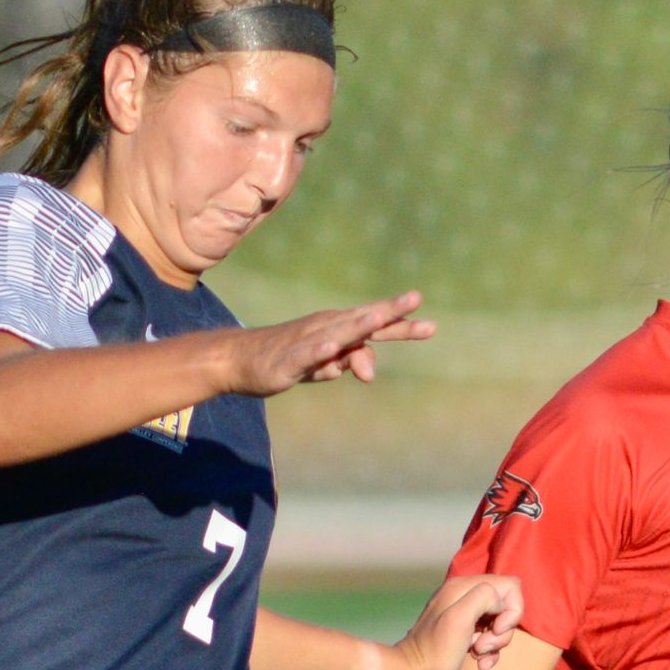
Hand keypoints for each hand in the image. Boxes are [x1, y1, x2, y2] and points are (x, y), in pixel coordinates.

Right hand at [229, 293, 434, 394]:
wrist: (238, 359)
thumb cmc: (288, 358)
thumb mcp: (325, 366)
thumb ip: (350, 362)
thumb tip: (369, 369)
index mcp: (338, 329)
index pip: (375, 326)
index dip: (402, 325)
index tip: (431, 326)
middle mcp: (326, 328)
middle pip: (362, 321)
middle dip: (389, 313)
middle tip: (416, 299)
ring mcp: (306, 341)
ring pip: (337, 333)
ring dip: (359, 325)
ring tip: (379, 317)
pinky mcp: (288, 359)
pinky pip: (306, 354)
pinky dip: (319, 351)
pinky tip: (332, 347)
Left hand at [390, 572, 522, 669]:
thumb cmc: (435, 652)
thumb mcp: (460, 618)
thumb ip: (484, 598)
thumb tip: (501, 605)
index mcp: (462, 587)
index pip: (509, 587)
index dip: (512, 610)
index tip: (496, 629)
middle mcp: (464, 597)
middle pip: (506, 606)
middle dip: (502, 630)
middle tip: (481, 645)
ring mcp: (464, 616)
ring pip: (500, 625)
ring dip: (495, 644)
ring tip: (477, 654)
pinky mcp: (463, 635)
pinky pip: (490, 639)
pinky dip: (490, 653)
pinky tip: (479, 664)